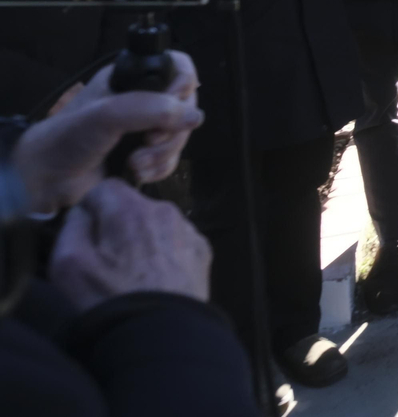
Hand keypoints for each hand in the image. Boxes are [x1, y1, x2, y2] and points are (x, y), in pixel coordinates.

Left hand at [14, 53, 202, 214]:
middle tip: (148, 141)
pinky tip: (137, 173)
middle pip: (185, 106)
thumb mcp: (108, 114)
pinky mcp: (148, 156)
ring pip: (181, 136)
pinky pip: (173, 160)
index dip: (183, 83)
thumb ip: (151, 108)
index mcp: (131, 79)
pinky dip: (160, 168)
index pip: (177, 67)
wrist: (47, 181)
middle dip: (171, 129)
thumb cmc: (69, 137)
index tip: (173, 103)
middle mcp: (143, 101)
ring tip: (135, 163)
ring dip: (162, 153)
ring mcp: (147, 130)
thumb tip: (195, 117)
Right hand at [50, 179, 211, 308]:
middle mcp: (165, 211)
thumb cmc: (110, 300)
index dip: (91, 209)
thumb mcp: (68, 264)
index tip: (87, 235)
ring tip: (133, 273)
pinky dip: (164, 252)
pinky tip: (156, 278)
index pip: (105, 187)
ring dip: (142, 238)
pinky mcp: (203, 251)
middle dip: (117, 224)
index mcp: (131, 209)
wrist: (162, 334)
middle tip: (108, 261)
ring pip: (156, 222)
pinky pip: (176, 240)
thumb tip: (83, 211)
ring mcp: (188, 230)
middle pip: (132, 205)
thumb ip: (72, 227)